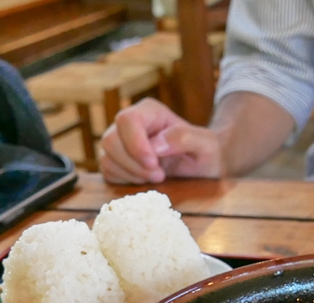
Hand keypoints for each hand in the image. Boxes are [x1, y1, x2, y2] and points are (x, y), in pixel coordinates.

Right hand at [100, 98, 222, 183]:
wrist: (204, 163)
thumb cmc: (206, 150)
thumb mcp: (204, 144)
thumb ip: (183, 138)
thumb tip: (155, 145)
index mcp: (150, 112)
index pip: (127, 121)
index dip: (135, 145)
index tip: (154, 163)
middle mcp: (130, 123)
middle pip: (110, 140)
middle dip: (134, 164)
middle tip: (160, 175)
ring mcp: (120, 141)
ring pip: (107, 157)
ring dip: (130, 174)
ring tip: (157, 177)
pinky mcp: (117, 160)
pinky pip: (108, 171)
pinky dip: (124, 180)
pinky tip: (144, 180)